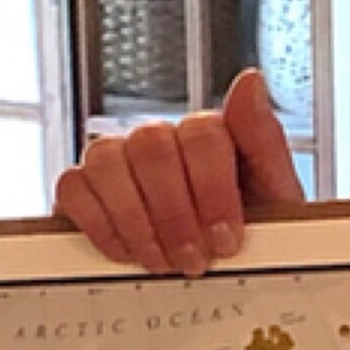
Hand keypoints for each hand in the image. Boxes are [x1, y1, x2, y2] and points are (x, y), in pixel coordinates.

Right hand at [54, 67, 307, 276]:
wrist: (226, 269)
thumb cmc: (246, 233)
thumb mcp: (274, 196)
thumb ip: (264, 140)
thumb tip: (251, 80)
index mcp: (207, 135)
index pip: (202, 133)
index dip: (213, 188)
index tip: (226, 238)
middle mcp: (158, 139)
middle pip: (152, 146)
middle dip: (175, 213)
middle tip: (193, 259)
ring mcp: (116, 159)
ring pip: (108, 160)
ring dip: (137, 220)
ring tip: (162, 260)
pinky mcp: (82, 186)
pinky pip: (74, 188)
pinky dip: (100, 224)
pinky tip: (128, 253)